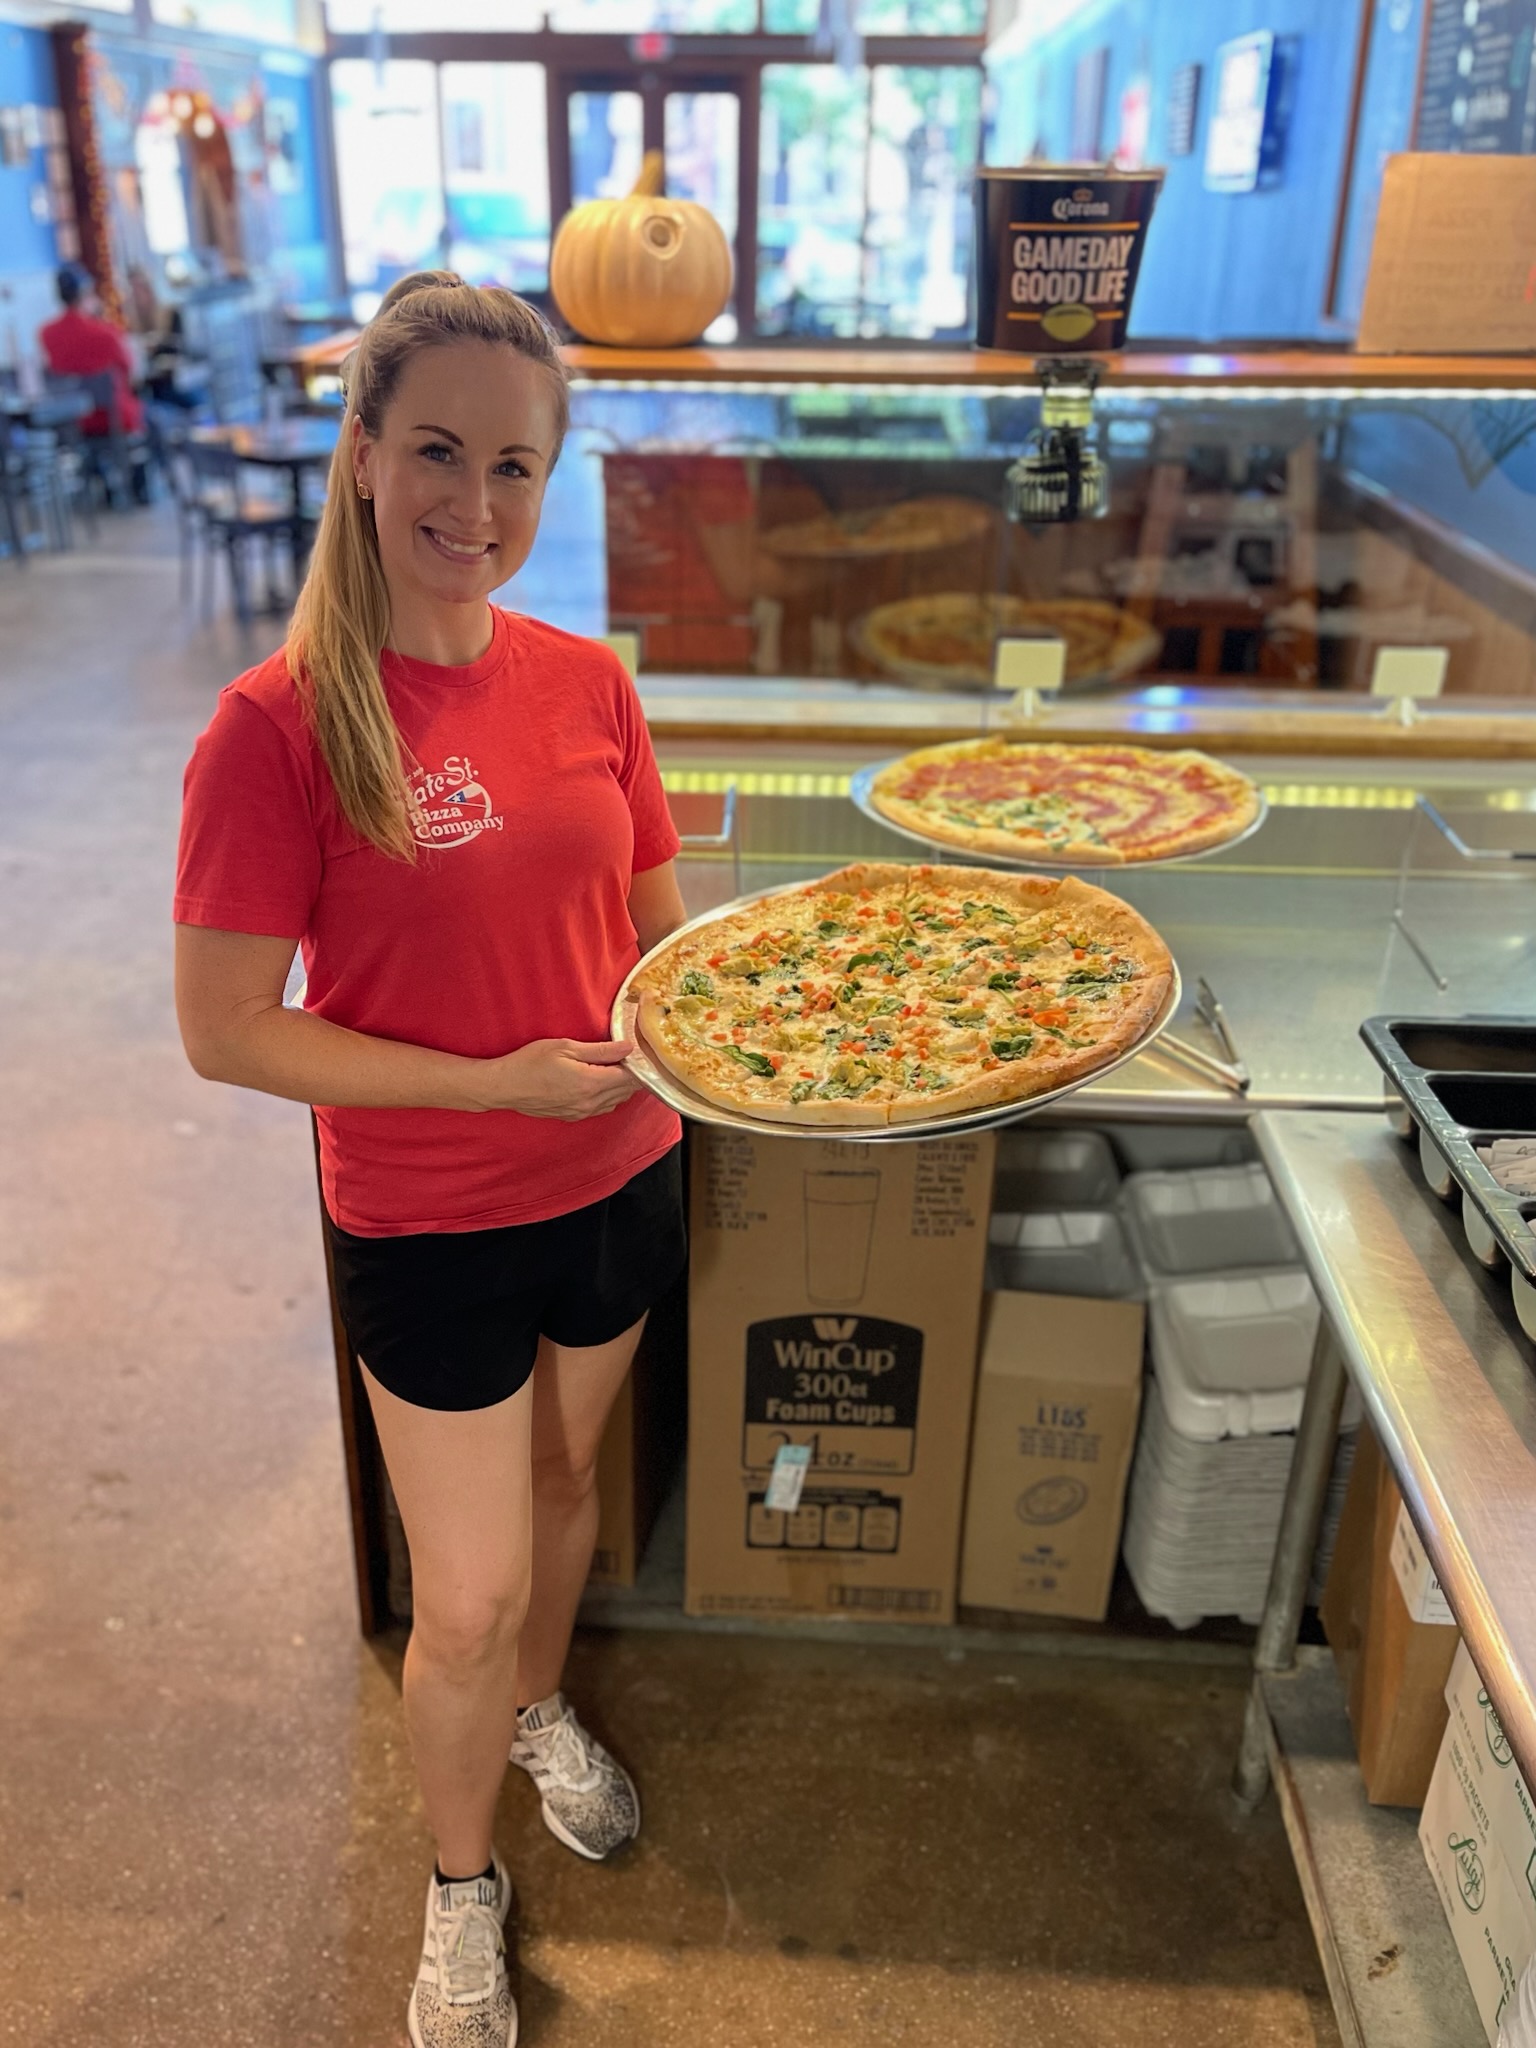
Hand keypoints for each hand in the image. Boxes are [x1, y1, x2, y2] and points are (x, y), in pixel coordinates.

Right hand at [475, 1038, 640, 1119]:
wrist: (505, 1087)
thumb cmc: (530, 1062)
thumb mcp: (566, 1047)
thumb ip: (601, 1050)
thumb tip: (628, 1047)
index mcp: (591, 1083)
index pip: (630, 1077)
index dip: (638, 1063)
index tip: (639, 1050)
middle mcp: (590, 1102)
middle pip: (627, 1090)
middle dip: (633, 1073)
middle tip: (630, 1055)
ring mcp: (582, 1112)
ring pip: (617, 1100)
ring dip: (622, 1085)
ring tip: (616, 1066)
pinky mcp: (574, 1116)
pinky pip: (603, 1107)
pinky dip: (609, 1095)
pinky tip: (601, 1081)